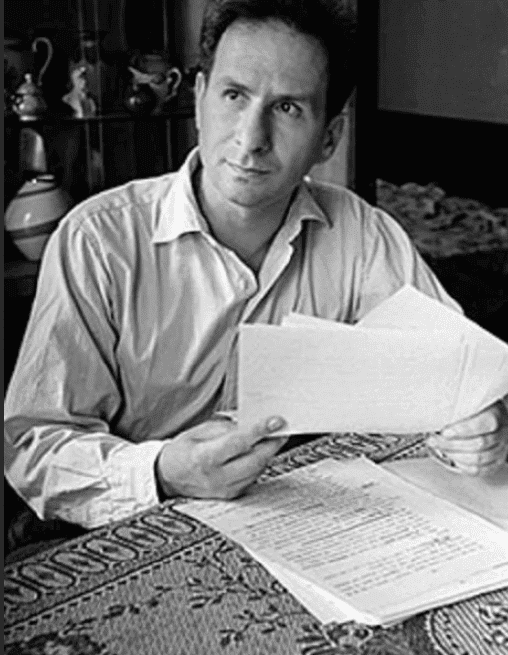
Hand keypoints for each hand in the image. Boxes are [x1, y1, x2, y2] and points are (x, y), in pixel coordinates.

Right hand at [155, 416, 287, 498]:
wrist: (167, 477)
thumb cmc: (182, 452)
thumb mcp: (198, 432)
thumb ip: (225, 428)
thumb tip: (251, 424)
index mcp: (205, 458)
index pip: (239, 443)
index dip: (260, 431)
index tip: (276, 421)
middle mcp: (217, 477)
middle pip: (255, 459)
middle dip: (272, 443)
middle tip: (282, 429)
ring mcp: (225, 489)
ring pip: (257, 470)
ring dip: (268, 453)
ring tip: (273, 437)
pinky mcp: (231, 495)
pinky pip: (253, 478)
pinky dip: (260, 463)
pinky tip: (261, 452)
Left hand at [427, 397, 507, 475]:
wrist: (488, 420)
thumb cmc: (475, 411)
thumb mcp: (468, 404)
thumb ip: (456, 409)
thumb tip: (434, 415)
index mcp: (496, 414)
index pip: (486, 423)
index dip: (464, 429)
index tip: (445, 431)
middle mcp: (502, 433)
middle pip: (479, 444)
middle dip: (451, 444)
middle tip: (433, 440)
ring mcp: (500, 449)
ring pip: (479, 459)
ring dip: (454, 455)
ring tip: (440, 449)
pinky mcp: (495, 462)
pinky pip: (479, 470)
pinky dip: (462, 466)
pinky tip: (451, 458)